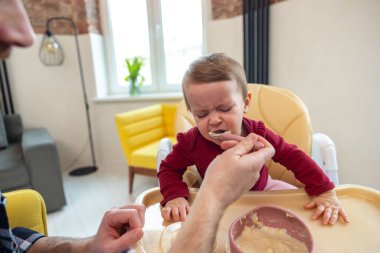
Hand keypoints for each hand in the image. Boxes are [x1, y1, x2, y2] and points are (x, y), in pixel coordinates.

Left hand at [90, 204, 144, 252]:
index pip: (132, 213)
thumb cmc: (102, 248)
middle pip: (138, 208)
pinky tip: (130, 230)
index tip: (133, 237)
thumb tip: (140, 231)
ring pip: (140, 210)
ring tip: (130, 233)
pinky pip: (139, 214)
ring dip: (139, 223)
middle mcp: (116, 210)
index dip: (137, 225)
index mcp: (111, 216)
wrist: (98, 247)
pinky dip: (138, 223)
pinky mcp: (126, 213)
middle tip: (132, 234)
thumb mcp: (112, 248)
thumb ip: (126, 241)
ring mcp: (122, 210)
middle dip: (139, 223)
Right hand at [161, 197, 190, 221]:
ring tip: (170, 220)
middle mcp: (175, 206)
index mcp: (181, 206)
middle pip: (175, 214)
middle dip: (177, 219)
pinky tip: (166, 218)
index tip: (184, 220)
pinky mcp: (165, 208)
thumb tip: (191, 217)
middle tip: (178, 220)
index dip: (183, 218)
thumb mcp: (186, 205)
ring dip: (169, 217)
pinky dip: (164, 216)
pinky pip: (163, 212)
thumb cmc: (182, 204)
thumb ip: (189, 211)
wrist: (175, 196)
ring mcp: (169, 207)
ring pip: (167, 211)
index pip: (182, 213)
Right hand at [168, 133, 274, 252]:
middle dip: (241, 146)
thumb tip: (255, 137)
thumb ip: (245, 144)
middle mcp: (256, 172)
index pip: (269, 149)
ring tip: (221, 154)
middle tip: (224, 144)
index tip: (248, 138)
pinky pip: (243, 170)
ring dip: (236, 154)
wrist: (213, 198)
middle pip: (254, 154)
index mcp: (256, 163)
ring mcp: (250, 180)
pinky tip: (222, 165)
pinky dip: (235, 164)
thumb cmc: (220, 175)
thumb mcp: (231, 154)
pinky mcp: (243, 185)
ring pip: (247, 162)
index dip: (261, 140)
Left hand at [304, 189, 349, 224]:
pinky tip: (347, 221)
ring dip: (333, 218)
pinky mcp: (339, 208)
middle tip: (324, 223)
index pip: (318, 210)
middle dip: (325, 218)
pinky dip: (345, 216)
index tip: (313, 218)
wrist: (328, 192)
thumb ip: (310, 204)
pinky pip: (343, 212)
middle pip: (327, 213)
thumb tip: (304, 207)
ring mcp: (334, 207)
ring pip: (334, 214)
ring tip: (332, 223)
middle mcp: (328, 206)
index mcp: (322, 205)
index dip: (316, 214)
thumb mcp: (315, 200)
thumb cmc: (321, 198)